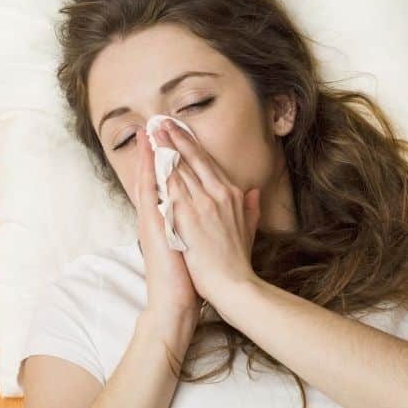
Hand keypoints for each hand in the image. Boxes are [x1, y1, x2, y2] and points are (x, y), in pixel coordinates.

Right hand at [133, 126, 200, 342]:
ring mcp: (152, 220)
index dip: (171, 158)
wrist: (176, 302)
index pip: (170, 181)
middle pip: (158, 175)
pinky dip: (147, 174)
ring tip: (147, 130)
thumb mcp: (200, 244)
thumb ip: (213, 222)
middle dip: (158, 148)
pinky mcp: (151, 227)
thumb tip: (229, 205)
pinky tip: (148, 156)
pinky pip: (148, 194)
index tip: (173, 136)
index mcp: (171, 218)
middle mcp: (158, 216)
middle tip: (155, 122)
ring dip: (149, 154)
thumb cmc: (190, 277)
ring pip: (150, 180)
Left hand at [155, 120, 261, 311]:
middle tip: (161, 122)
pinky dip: (161, 170)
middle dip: (175, 138)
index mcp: (231, 196)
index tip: (180, 131)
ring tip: (153, 132)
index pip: (207, 163)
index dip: (192, 145)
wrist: (233, 285)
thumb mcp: (249, 230)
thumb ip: (251, 208)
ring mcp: (202, 204)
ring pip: (180, 168)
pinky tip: (152, 156)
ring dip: (165, 148)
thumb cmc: (237, 262)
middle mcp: (217, 195)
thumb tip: (255, 191)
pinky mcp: (188, 216)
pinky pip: (171, 186)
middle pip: (192, 160)